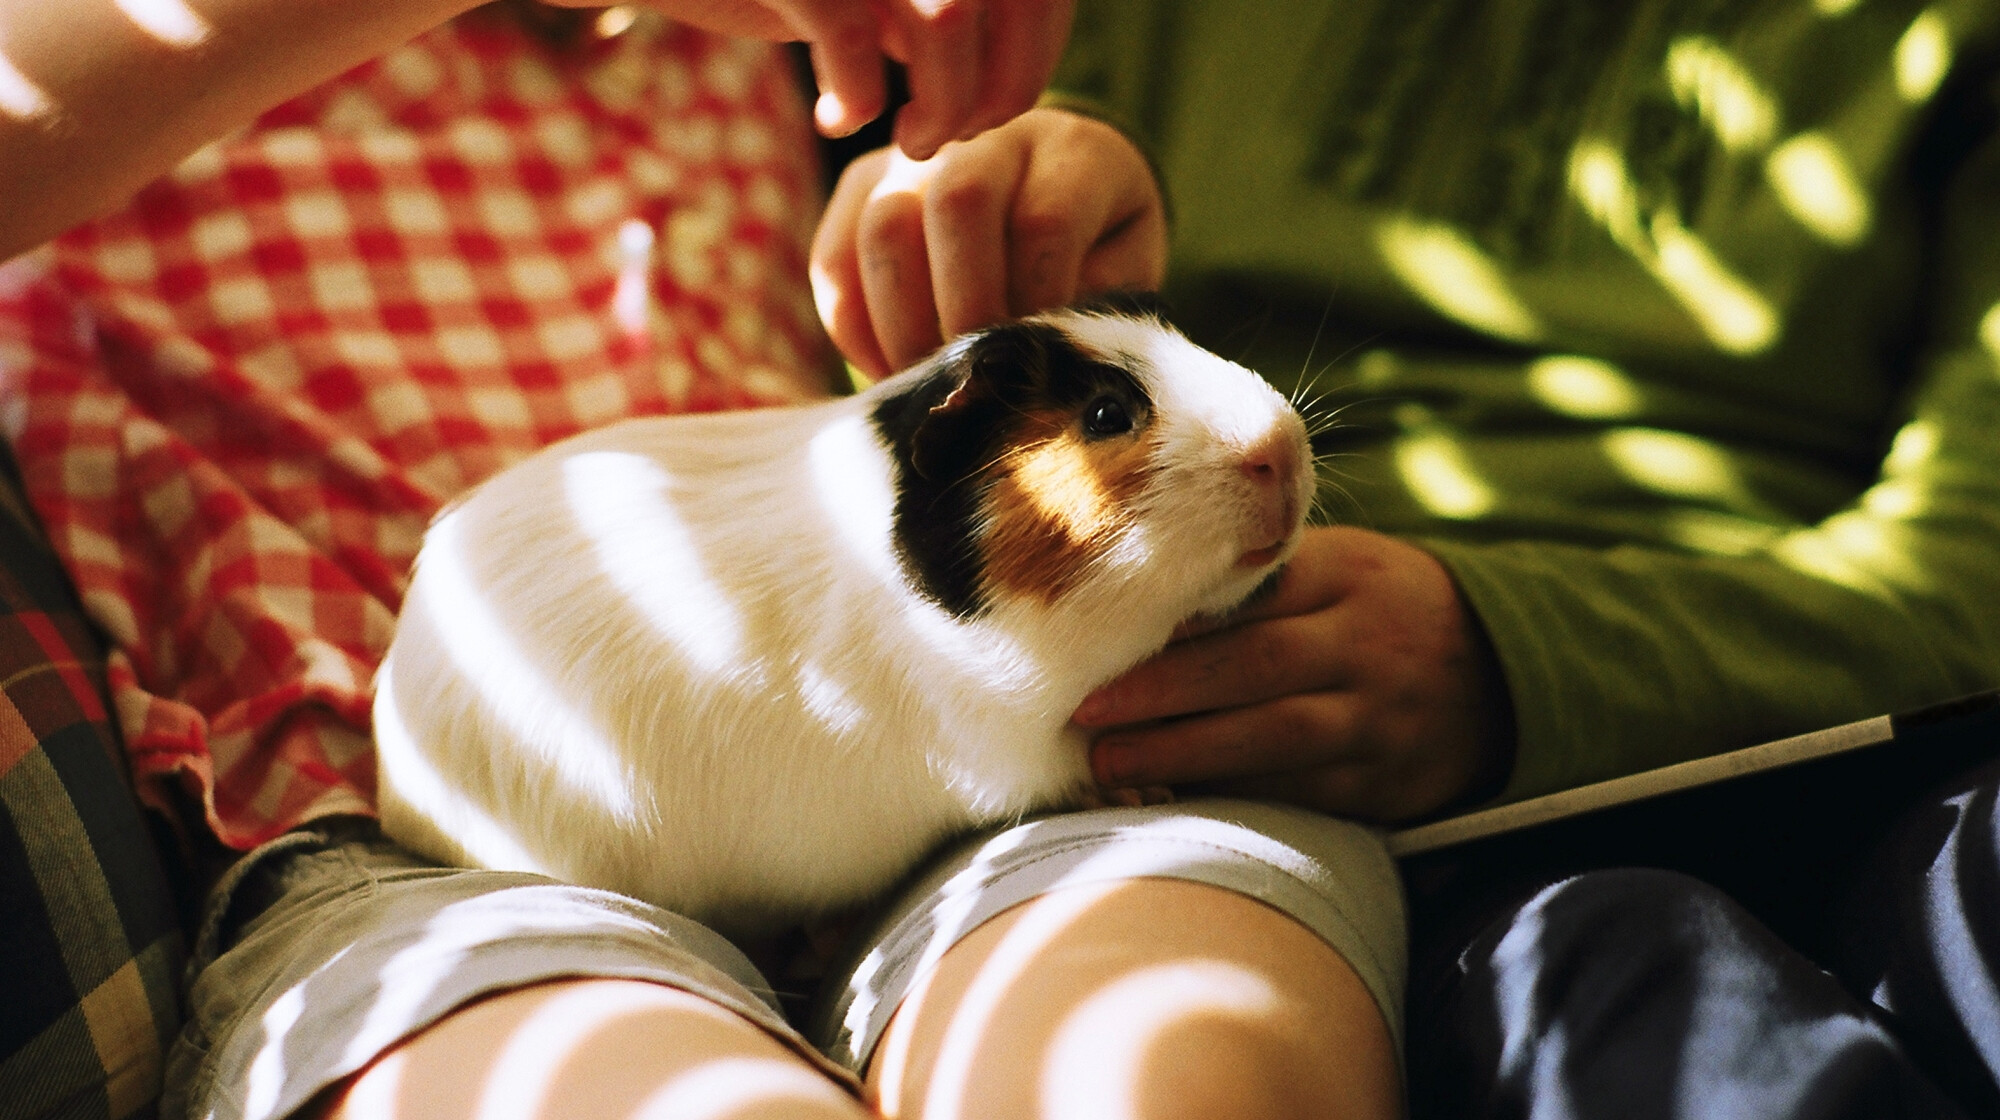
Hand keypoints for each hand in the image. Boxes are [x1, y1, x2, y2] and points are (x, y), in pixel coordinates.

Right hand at [595, 0, 1073, 156]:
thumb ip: (946, 20)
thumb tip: (1012, 82)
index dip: (1038, 56)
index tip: (995, 107)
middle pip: (1013, 0)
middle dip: (1002, 90)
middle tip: (956, 135)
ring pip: (949, 25)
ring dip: (944, 106)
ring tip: (908, 141)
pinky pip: (855, 42)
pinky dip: (857, 98)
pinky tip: (834, 120)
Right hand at [811, 106, 1166, 375]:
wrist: (1056, 204)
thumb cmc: (1094, 257)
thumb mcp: (1120, 278)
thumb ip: (1091, 308)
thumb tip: (1038, 365)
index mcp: (1073, 152)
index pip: (1044, 220)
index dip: (1034, 302)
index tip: (1034, 361)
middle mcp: (987, 136)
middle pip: (958, 204)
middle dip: (963, 311)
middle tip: (975, 380)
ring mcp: (913, 155)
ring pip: (883, 227)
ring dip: (902, 326)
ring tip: (928, 384)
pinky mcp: (858, 185)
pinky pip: (833, 259)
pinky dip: (854, 329)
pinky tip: (888, 370)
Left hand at [1071, 527, 1515, 824]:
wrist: (1502, 675)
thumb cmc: (1380, 609)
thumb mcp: (1342, 566)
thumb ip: (1262, 577)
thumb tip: (1144, 600)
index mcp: (1349, 575)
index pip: (1254, 593)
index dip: (1177, 621)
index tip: (1104, 639)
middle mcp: (1367, 645)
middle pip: (1255, 666)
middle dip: (1163, 692)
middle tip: (1087, 710)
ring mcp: (1380, 719)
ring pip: (1274, 739)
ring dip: (1184, 753)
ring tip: (1110, 761)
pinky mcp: (1384, 784)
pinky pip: (1300, 794)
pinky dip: (1232, 795)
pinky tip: (1172, 794)